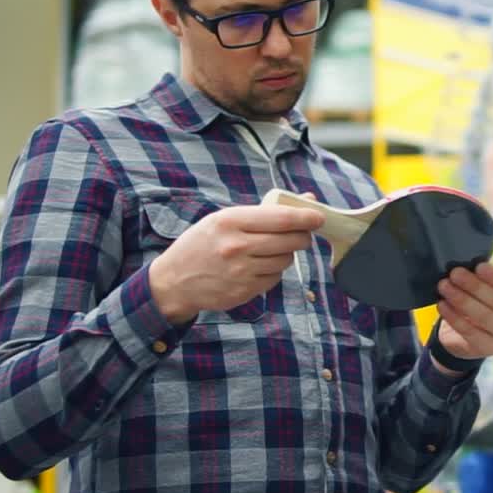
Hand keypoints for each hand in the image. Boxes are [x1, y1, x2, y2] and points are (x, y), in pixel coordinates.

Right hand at [148, 203, 322, 323]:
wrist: (173, 281)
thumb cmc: (202, 244)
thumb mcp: (224, 219)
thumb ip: (263, 212)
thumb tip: (306, 201)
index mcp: (230, 222)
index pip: (281, 218)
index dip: (306, 217)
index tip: (319, 215)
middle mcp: (236, 247)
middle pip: (290, 240)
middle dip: (303, 236)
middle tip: (302, 233)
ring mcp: (241, 272)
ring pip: (286, 260)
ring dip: (287, 254)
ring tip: (272, 249)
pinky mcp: (244, 291)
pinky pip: (274, 278)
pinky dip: (274, 271)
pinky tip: (259, 266)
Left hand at [434, 263, 492, 369]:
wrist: (473, 333)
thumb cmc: (482, 298)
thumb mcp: (488, 283)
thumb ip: (484, 273)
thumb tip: (469, 259)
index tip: (479, 266)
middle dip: (473, 285)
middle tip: (454, 273)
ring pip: (482, 316)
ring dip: (461, 299)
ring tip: (444, 286)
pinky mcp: (488, 348)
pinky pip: (469, 331)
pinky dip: (453, 317)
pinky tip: (442, 304)